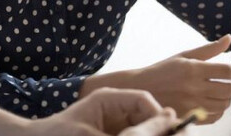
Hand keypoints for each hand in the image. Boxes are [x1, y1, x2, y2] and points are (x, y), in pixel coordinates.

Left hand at [31, 88, 177, 135]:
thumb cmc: (56, 134)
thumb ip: (126, 135)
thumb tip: (155, 127)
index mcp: (108, 98)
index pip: (143, 100)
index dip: (159, 115)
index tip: (169, 130)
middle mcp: (115, 109)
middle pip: (148, 115)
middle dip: (160, 128)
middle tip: (175, 135)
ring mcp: (115, 124)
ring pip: (144, 128)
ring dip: (151, 132)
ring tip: (165, 134)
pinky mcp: (114, 135)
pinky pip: (134, 134)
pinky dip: (140, 135)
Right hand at [80, 35, 230, 123]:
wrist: (141, 89)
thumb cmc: (163, 70)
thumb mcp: (183, 56)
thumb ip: (208, 50)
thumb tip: (229, 39)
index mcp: (193, 68)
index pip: (226, 71)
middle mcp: (193, 86)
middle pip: (229, 90)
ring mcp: (191, 103)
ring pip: (224, 105)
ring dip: (228, 100)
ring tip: (221, 93)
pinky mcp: (189, 115)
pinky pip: (214, 117)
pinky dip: (218, 111)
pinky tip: (212, 103)